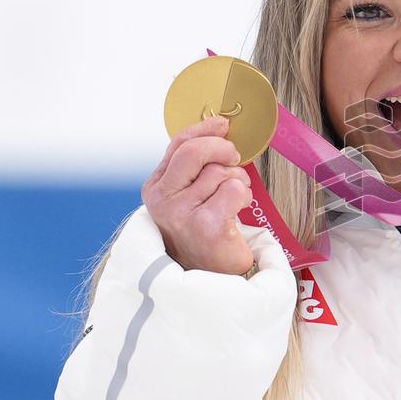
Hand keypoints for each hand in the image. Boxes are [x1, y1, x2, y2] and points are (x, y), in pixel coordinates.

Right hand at [141, 116, 254, 274]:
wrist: (210, 275)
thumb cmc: (203, 231)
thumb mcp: (189, 196)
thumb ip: (195, 167)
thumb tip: (220, 129)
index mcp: (156, 188)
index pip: (179, 145)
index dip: (204, 130)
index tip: (223, 124)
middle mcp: (163, 200)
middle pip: (196, 152)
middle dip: (223, 149)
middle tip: (235, 159)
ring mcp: (182, 213)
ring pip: (222, 173)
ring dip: (238, 181)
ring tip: (232, 202)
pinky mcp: (206, 226)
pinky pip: (235, 190)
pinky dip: (244, 197)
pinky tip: (237, 213)